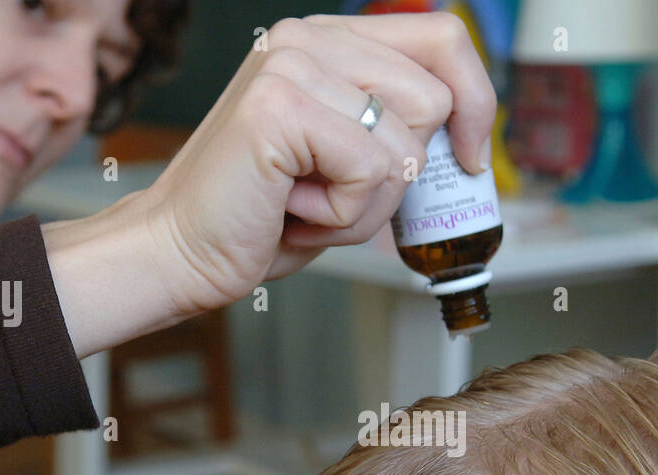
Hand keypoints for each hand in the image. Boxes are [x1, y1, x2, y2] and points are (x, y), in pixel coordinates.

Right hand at [45, 12, 496, 356]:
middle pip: (434, 99)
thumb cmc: (263, 217)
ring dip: (367, 205)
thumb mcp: (346, 164)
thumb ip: (395, 131)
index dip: (475, 101)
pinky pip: (370, 171)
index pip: (443, 38)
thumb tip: (469, 142)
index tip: (470, 158)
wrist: (182, 252)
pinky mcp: (280, 104)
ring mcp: (291, 64)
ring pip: (405, 145)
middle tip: (337, 196)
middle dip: (402, 175)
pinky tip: (289, 209)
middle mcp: (308, 38)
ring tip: (307, 206)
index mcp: (328, 41)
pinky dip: (341, 216)